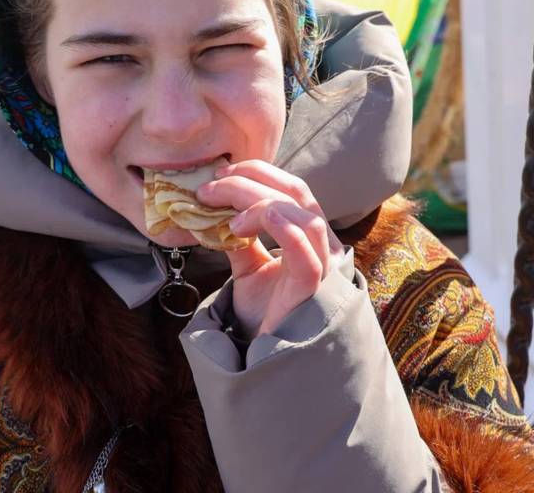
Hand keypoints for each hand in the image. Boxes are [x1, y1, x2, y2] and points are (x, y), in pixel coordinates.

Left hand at [196, 160, 343, 338]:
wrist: (268, 360)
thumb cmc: (265, 315)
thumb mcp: (247, 267)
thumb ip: (238, 238)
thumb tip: (212, 211)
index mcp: (310, 235)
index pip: (292, 188)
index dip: (258, 173)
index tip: (219, 174)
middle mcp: (323, 246)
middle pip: (295, 193)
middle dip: (250, 181)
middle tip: (210, 188)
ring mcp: (323, 268)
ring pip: (302, 216)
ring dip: (258, 202)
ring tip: (224, 213)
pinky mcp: (313, 291)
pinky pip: (305, 252)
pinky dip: (280, 227)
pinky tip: (247, 223)